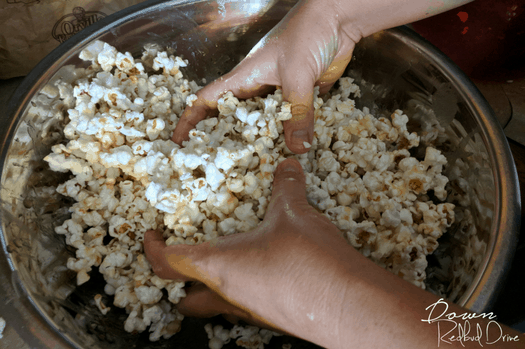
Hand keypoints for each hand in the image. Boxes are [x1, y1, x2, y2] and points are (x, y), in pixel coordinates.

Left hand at [144, 158, 355, 344]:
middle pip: (185, 297)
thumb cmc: (309, 261)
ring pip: (216, 303)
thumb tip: (287, 166)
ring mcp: (250, 311)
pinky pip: (245, 305)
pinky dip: (243, 287)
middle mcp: (228, 294)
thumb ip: (286, 187)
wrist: (348, 305)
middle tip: (187, 254)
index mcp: (218, 266)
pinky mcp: (272, 317)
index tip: (150, 234)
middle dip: (179, 279)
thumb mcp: (294, 213)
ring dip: (212, 283)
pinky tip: (265, 269)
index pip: (167, 262)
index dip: (152, 247)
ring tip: (228, 256)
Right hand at [171, 0, 358, 153]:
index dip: (190, 119)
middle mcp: (258, 88)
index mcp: (244, 77)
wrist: (339, 18)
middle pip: (234, 118)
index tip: (179, 142)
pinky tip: (290, 153)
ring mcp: (279, 93)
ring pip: (264, 124)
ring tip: (255, 168)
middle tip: (219, 167)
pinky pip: (290, 122)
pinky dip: (290, 136)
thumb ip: (296, 111)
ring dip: (261, 143)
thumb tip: (296, 149)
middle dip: (225, 141)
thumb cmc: (308, 33)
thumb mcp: (297, 73)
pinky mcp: (301, 97)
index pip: (208, 99)